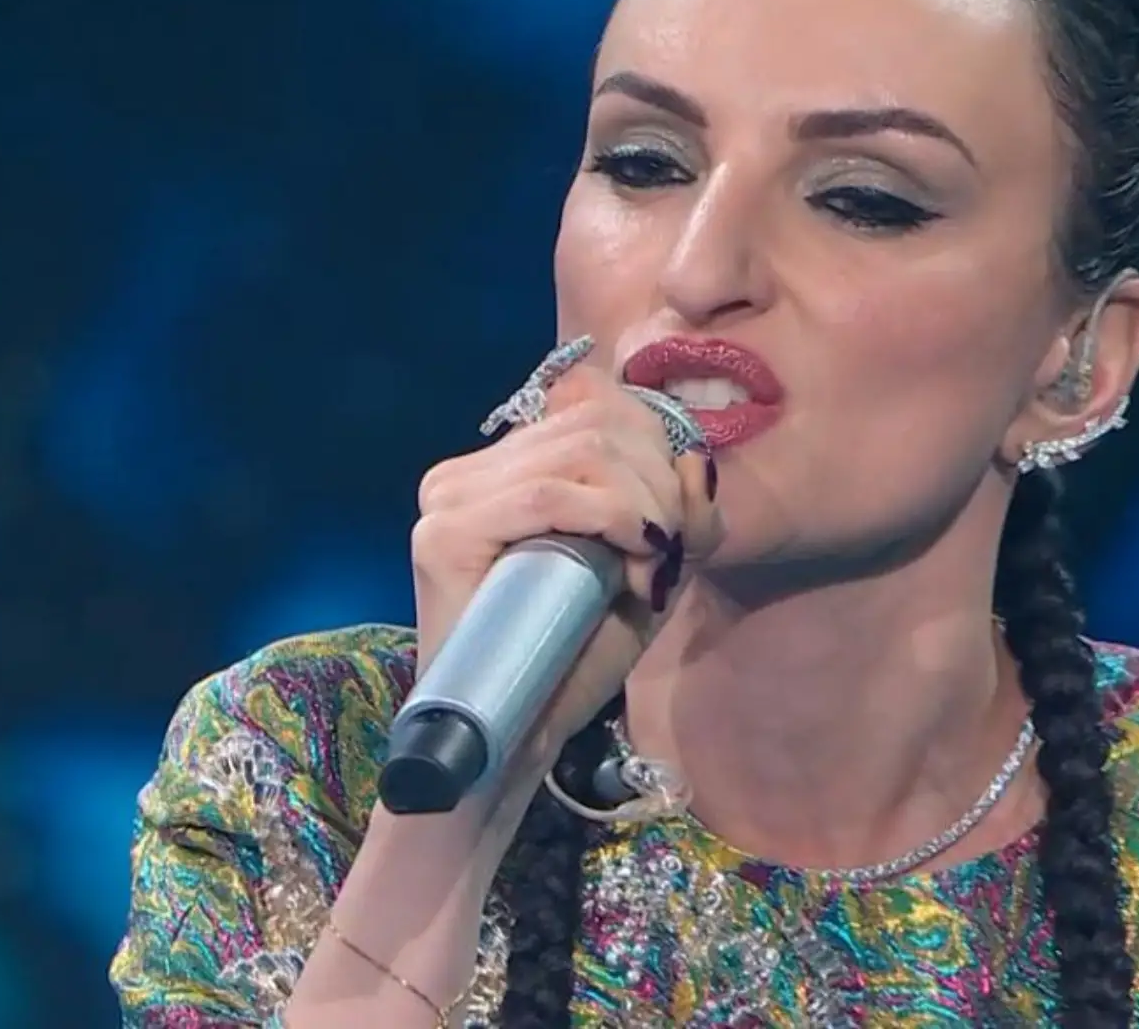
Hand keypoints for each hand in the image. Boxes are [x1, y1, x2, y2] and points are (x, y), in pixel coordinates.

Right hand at [410, 360, 721, 790]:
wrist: (515, 734)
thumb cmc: (574, 656)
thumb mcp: (647, 570)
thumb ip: (677, 513)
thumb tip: (695, 459)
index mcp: (505, 467)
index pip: (593, 404)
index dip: (655, 446)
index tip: (671, 520)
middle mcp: (467, 470)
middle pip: (597, 423)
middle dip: (658, 483)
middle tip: (666, 553)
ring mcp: (448, 497)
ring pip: (580, 452)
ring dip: (643, 506)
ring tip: (648, 567)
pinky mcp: (444, 533)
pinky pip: (547, 495)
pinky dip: (612, 517)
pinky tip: (633, 559)